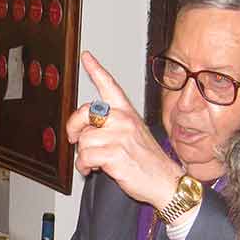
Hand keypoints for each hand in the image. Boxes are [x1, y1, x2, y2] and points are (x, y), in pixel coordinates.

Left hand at [68, 51, 183, 210]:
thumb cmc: (149, 161)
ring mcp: (119, 135)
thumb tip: (88, 130)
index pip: (109, 85)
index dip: (95, 69)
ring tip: (95, 162)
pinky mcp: (114, 153)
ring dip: (83, 155)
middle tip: (75, 138)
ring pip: (83, 140)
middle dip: (74, 128)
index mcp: (127, 113)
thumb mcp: (135, 135)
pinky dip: (84, 166)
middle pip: (84, 112)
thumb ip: (113, 126)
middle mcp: (123, 120)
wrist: (165, 181)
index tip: (86, 57)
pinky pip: (84, 157)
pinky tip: (94, 169)